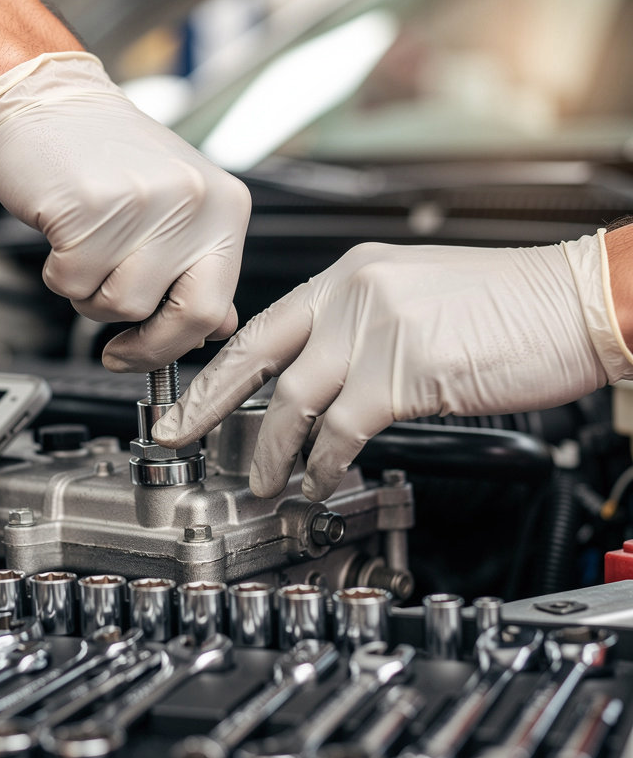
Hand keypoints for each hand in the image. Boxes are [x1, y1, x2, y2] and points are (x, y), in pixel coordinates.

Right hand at [0, 53, 250, 370]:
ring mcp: (147, 204)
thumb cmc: (104, 155)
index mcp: (225, 207)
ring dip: (89, 293)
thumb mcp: (175, 206)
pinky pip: (72, 281)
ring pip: (118, 305)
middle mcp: (195, 203)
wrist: (48, 100)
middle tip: (110, 334)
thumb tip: (218, 324)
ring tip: (86, 249)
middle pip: (173, 318)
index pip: (213, 309)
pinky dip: (57, 271)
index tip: (141, 357)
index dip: (172, 347)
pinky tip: (63, 232)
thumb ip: (197, 267)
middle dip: (138, 340)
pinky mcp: (93, 207)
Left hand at [152, 235, 632, 500]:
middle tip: (179, 436)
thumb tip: (316, 382)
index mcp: (350, 277)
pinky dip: (324, 461)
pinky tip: (320, 478)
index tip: (191, 397)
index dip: (221, 368)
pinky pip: (341, 428)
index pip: (264, 325)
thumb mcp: (413, 300)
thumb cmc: (507, 308)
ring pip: (292, 401)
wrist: (577, 302)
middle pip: (255, 357)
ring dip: (272, 450)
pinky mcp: (403, 370)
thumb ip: (357, 333)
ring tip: (265, 480)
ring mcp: (375, 330)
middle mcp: (353, 294)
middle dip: (207, 403)